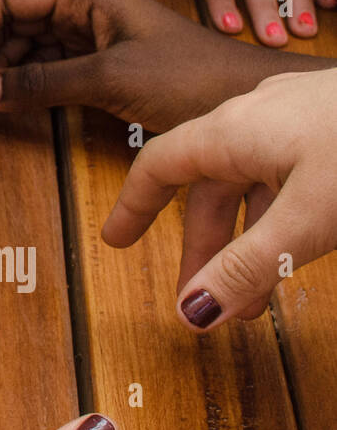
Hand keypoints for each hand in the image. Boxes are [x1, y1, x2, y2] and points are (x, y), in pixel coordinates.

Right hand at [0, 0, 332, 132]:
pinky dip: (17, 84)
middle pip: (5, 19)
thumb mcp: (110, 78)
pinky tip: (4, 103)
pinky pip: (41, 67)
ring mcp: (87, 36)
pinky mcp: (94, 64)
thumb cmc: (190, 77)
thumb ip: (42, 83)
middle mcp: (80, 8)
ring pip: (19, 44)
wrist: (245, 102)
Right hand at [107, 68, 336, 330]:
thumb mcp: (309, 218)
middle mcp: (255, 117)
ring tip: (251, 293)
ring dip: (245, 239)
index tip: (115, 239)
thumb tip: (192, 312)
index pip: (158, 165)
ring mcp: (297, 120)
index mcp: (232, 129)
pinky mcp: (331, 130)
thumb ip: (249, 266)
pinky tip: (296, 247)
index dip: (133, 205)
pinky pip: (287, 178)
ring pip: (252, 184)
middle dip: (199, 246)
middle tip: (194, 296)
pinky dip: (279, 218)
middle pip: (207, 185)